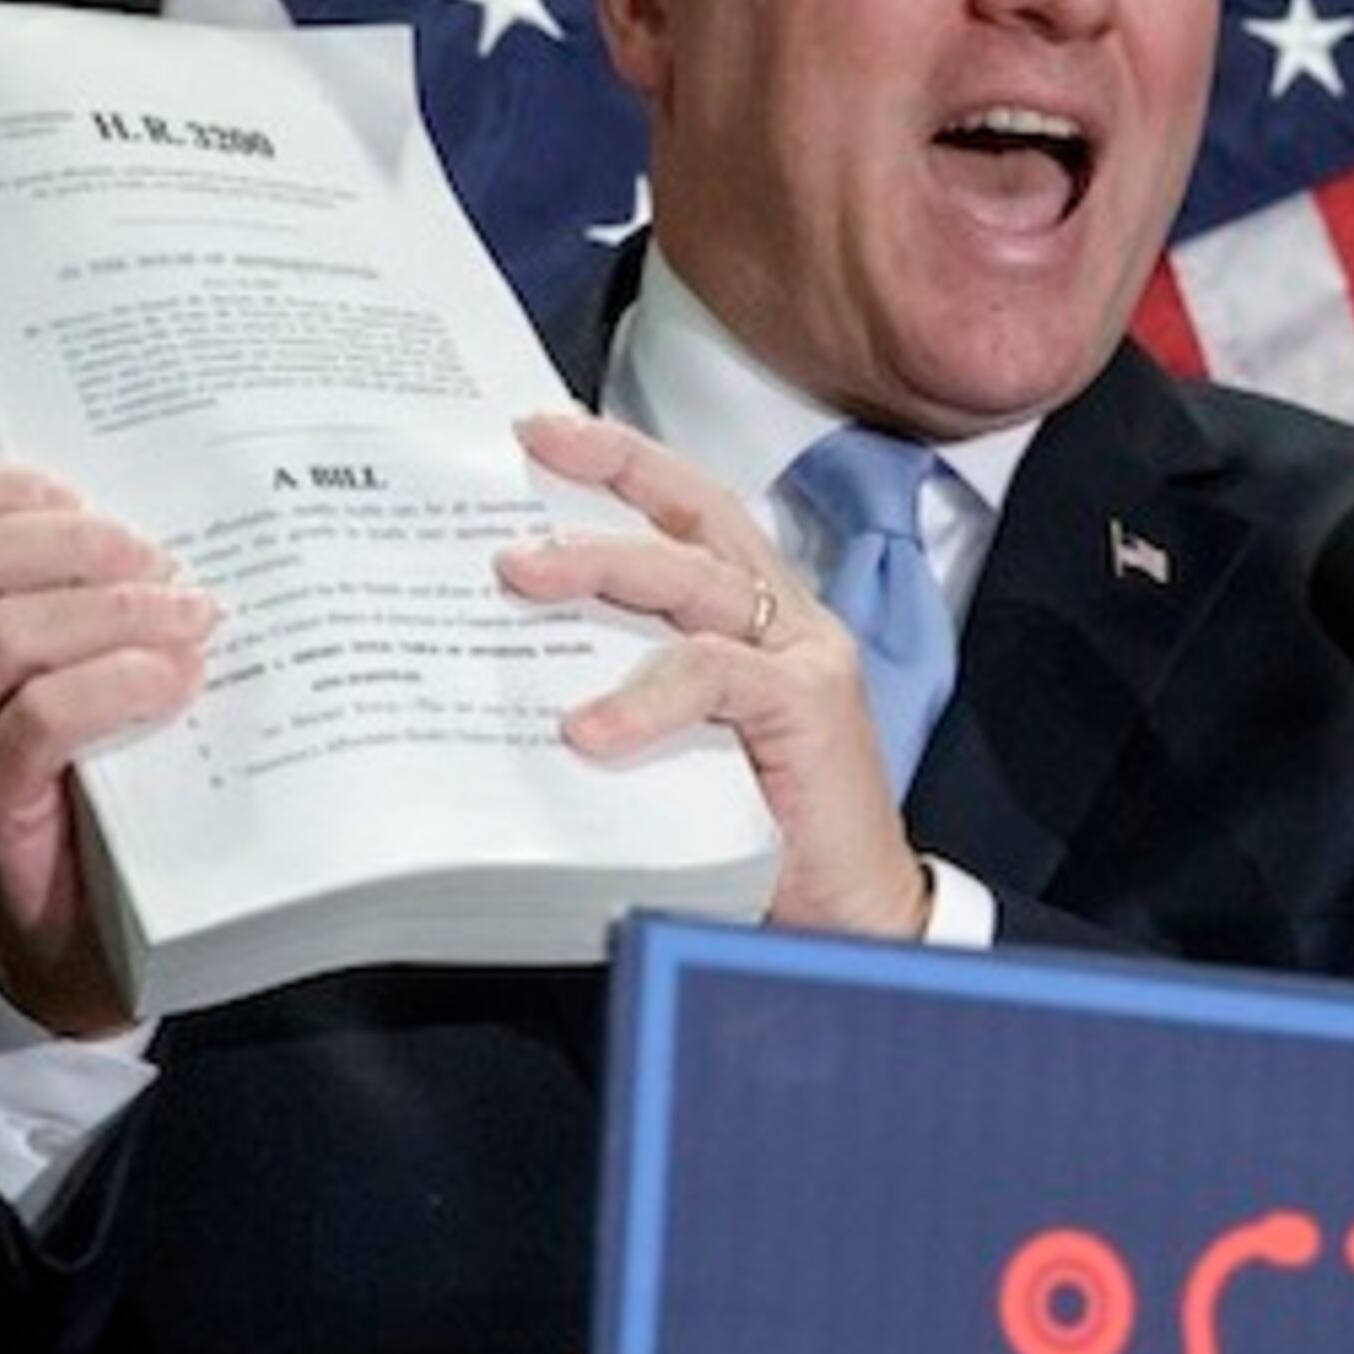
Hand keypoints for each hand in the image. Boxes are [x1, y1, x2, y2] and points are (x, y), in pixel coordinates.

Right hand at [0, 462, 216, 1035]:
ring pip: (6, 636)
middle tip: (165, 565)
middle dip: (78, 546)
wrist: (74, 942)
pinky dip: (120, 684)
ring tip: (191, 620)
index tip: (85, 493)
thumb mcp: (72, 680)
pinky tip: (177, 684)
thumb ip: (83, 607)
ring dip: (117, 613)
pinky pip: (42, 716)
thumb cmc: (89, 787)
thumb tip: (169, 533)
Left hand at [496, 411, 929, 941]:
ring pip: (697, 581)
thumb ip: (621, 694)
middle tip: (528, 457)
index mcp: (754, 619)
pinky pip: (717, 678)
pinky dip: (648, 697)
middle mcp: (785, 621)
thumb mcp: (672, 748)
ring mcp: (805, 659)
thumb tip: (506, 663)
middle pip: (697, 517)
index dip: (624, 462)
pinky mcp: (811, 710)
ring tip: (523, 574)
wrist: (847, 924)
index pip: (690, 512)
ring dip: (604, 565)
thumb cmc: (753, 840)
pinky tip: (590, 727)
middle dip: (612, 473)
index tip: (540, 430)